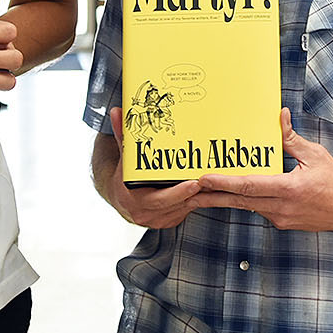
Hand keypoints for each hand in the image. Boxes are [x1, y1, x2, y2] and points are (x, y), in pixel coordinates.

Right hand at [98, 108, 202, 228]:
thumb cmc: (123, 177)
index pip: (158, 199)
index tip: (193, 183)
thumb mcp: (124, 158)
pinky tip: (209, 189)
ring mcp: (158, 220)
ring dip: (200, 197)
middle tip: (209, 181)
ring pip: (184, 208)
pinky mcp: (170, 220)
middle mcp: (146, 215)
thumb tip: (117, 112)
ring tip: (215, 183)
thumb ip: (123, 136)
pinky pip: (186, 211)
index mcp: (133, 201)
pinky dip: (197, 200)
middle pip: (175, 205)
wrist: (120, 197)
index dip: (177, 193)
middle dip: (194, 193)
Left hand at [194, 108, 332, 230]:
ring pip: (247, 207)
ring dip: (225, 200)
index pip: (248, 186)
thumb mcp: (315, 155)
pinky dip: (244, 202)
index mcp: (288, 190)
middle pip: (239, 201)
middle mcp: (281, 208)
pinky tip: (231, 195)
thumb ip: (291, 139)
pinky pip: (258, 210)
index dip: (223, 183)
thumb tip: (280, 116)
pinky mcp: (283, 223)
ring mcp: (281, 218)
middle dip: (211, 197)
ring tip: (201, 193)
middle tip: (188, 192)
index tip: (203, 179)